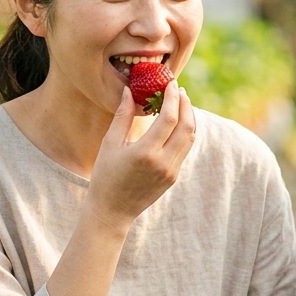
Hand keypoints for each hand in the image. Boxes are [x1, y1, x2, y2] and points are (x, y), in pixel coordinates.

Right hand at [85, 81, 195, 229]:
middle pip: (187, 126)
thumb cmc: (105, 176)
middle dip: (185, 104)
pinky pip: (185, 149)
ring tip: (180, 102)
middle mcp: (163, 162)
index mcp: (146, 153)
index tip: (171, 83)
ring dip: (189, 117)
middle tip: (179, 90)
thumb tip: (130, 91)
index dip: (172, 98)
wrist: (112, 211)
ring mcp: (171, 171)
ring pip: (190, 138)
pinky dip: (184, 131)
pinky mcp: (173, 177)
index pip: (169, 118)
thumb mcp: (110, 144)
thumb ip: (122, 116)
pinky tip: (176, 122)